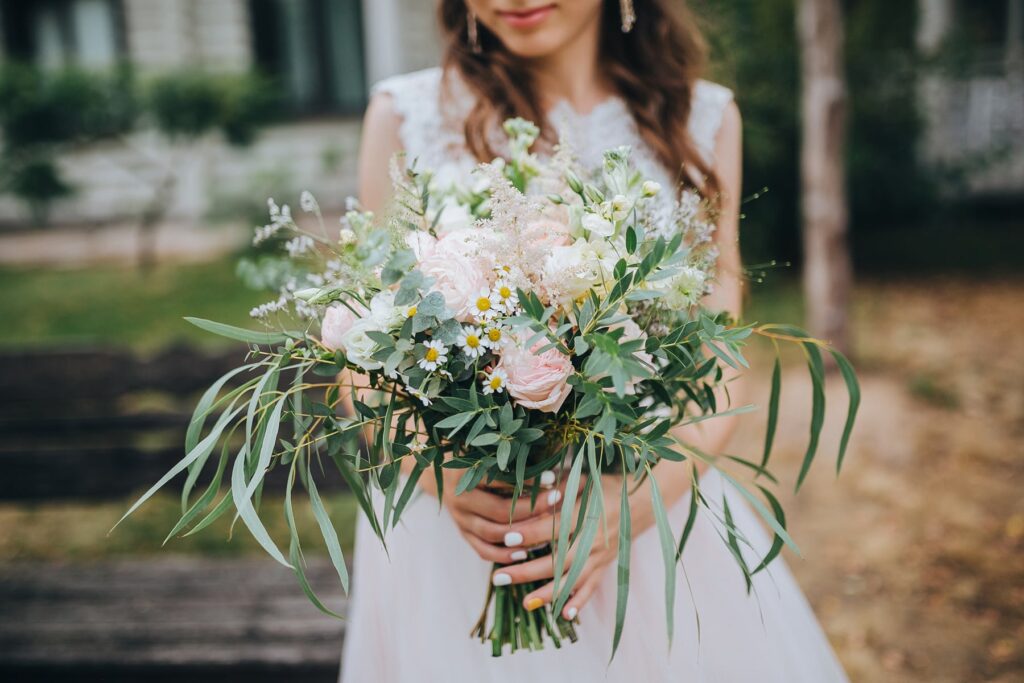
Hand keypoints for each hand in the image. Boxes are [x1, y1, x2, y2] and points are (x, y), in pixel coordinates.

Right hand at [420, 467, 565, 564]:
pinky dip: (503, 555)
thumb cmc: (469, 456)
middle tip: (556, 502)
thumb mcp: (483, 452)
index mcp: (464, 474)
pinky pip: (482, 550)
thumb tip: (545, 464)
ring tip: (547, 530)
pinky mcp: (462, 532)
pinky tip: (524, 553)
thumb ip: (507, 459)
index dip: (528, 480)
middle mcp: (459, 499)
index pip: (501, 480)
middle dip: (532, 509)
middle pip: (500, 511)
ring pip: (492, 534)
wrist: (436, 471)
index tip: (552, 478)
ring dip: (521, 535)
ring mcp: (459, 519)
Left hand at [490, 475, 656, 620]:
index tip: (506, 539)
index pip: (552, 528)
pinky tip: (564, 616)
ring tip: (524, 604)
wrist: (643, 502)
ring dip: (547, 594)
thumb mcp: (584, 480)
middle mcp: (592, 540)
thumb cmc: (607, 486)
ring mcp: (600, 557)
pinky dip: (579, 603)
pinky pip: (592, 587)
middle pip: (556, 561)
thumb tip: (529, 488)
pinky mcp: (605, 566)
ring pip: (571, 580)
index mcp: (585, 515)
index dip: (529, 533)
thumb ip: (558, 486)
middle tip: (499, 577)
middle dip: (526, 571)